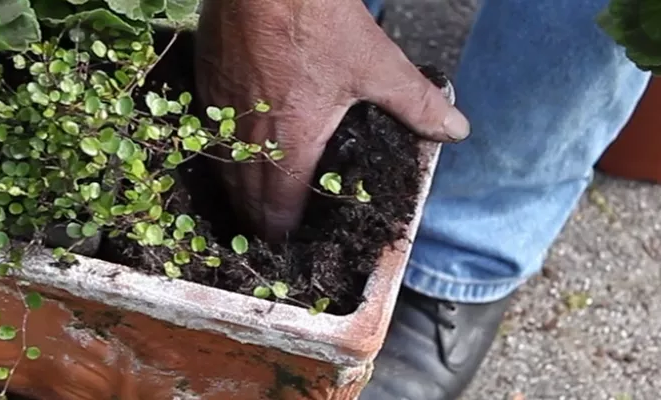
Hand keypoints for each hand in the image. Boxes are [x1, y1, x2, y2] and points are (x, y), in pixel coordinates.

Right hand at [195, 0, 469, 240]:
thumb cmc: (318, 20)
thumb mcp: (376, 64)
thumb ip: (415, 103)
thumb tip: (454, 128)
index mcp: (289, 144)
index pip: (277, 211)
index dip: (283, 233)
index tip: (291, 243)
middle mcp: (247, 137)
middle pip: (245, 198)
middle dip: (258, 219)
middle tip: (273, 231)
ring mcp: (220, 110)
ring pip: (223, 168)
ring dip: (238, 188)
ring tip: (252, 199)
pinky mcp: (205, 82)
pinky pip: (210, 133)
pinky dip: (222, 149)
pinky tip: (234, 144)